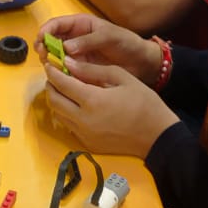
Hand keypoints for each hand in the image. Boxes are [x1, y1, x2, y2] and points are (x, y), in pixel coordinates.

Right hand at [35, 12, 159, 84]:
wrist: (141, 63)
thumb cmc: (127, 43)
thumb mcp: (110, 36)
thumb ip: (88, 40)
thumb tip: (65, 47)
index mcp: (81, 25)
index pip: (57, 24)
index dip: (46, 30)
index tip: (41, 40)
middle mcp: (75, 38)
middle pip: (51, 40)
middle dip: (44, 47)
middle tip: (44, 57)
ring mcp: (76, 55)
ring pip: (55, 56)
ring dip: (49, 60)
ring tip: (51, 67)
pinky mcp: (80, 69)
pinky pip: (64, 69)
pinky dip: (59, 72)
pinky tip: (59, 76)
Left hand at [44, 60, 176, 155]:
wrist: (157, 136)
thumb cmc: (143, 102)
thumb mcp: (121, 77)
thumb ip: (92, 70)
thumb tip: (68, 63)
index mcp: (92, 100)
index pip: (61, 84)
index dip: (53, 72)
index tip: (50, 64)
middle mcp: (83, 120)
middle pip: (54, 100)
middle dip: (51, 86)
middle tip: (55, 75)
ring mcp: (84, 134)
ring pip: (58, 115)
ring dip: (57, 100)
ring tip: (65, 89)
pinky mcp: (88, 144)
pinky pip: (68, 126)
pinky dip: (66, 113)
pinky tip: (77, 105)